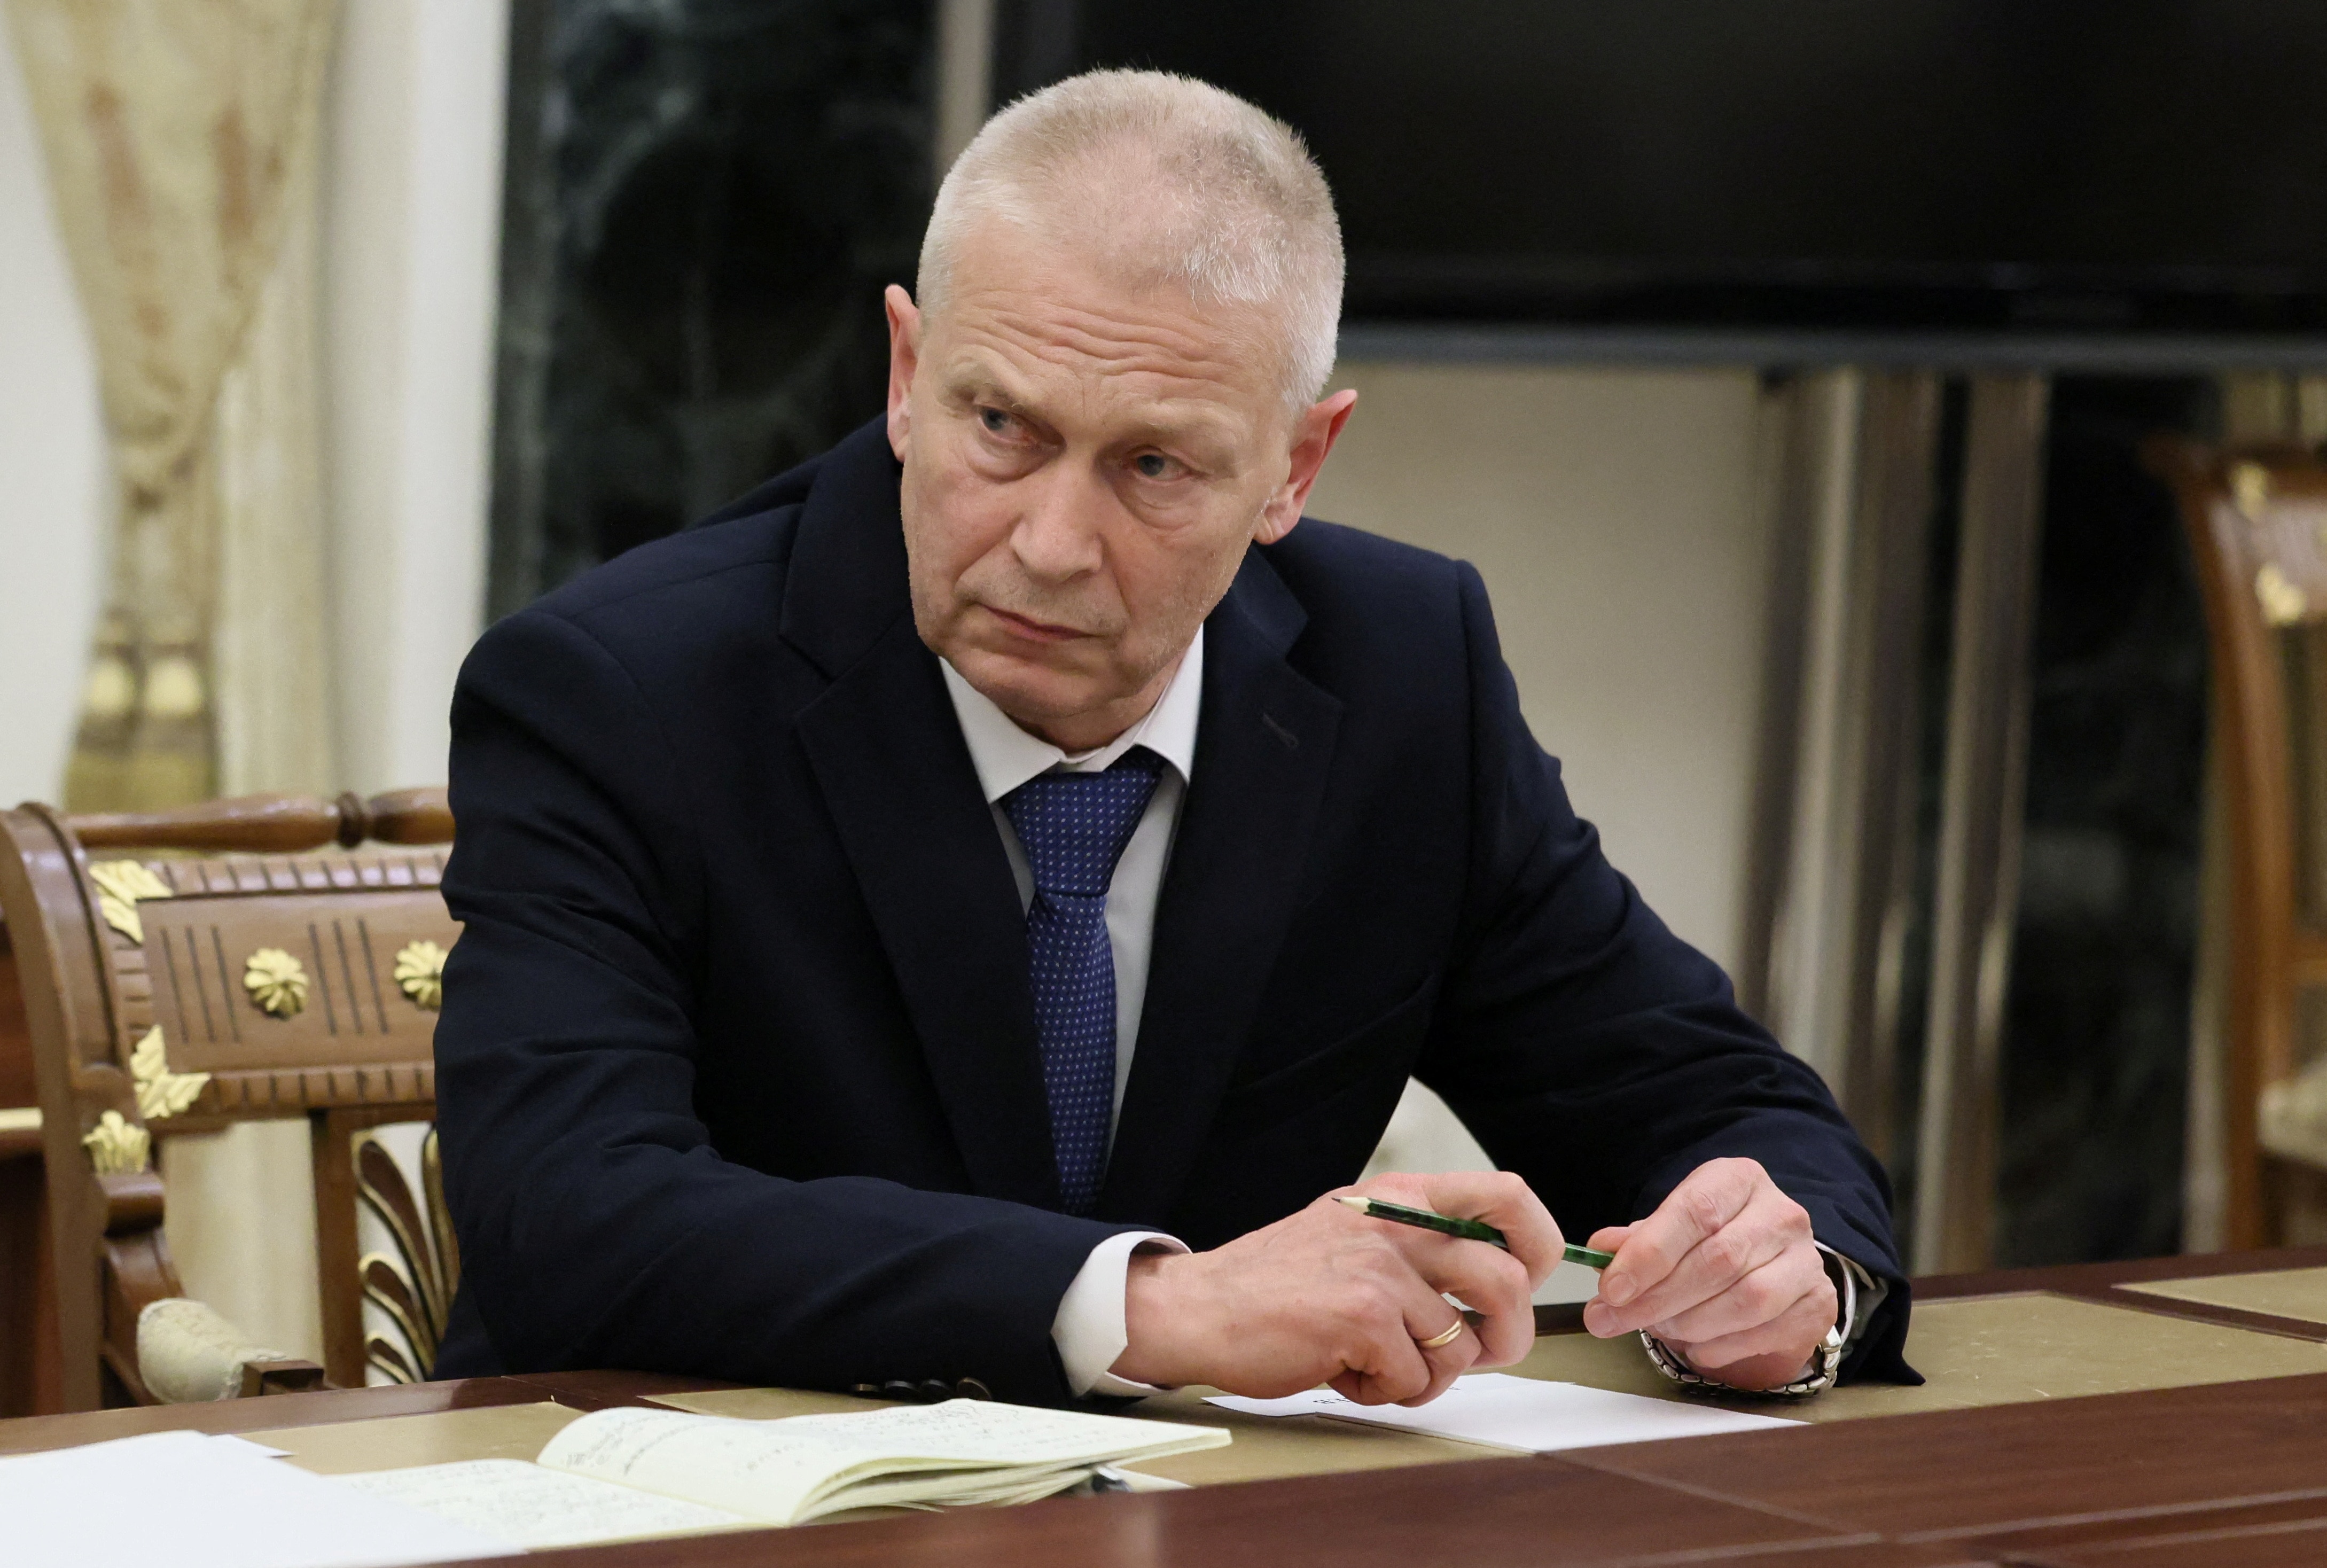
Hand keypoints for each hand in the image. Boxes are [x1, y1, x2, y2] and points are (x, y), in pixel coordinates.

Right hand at [1113, 1170, 1563, 1405]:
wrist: (1198, 1307)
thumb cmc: (1277, 1281)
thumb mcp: (1354, 1230)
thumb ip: (1418, 1242)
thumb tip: (1499, 1280)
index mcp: (1400, 1197)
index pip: (1508, 1195)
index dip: (1540, 1242)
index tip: (1532, 1278)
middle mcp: (1396, 1224)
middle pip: (1507, 1283)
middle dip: (1503, 1338)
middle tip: (1468, 1355)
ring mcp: (1379, 1269)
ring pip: (1461, 1347)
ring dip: (1428, 1375)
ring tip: (1379, 1362)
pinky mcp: (1362, 1318)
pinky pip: (1416, 1380)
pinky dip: (1383, 1391)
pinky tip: (1342, 1369)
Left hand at [1579, 1157, 1835, 1391]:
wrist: (1770, 1262)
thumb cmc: (1709, 1239)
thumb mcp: (1670, 1226)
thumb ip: (1635, 1240)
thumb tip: (1599, 1251)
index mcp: (1738, 1179)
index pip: (1695, 1211)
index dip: (1649, 1254)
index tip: (1610, 1289)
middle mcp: (1781, 1214)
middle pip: (1719, 1260)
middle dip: (1657, 1298)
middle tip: (1612, 1320)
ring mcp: (1806, 1260)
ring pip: (1747, 1301)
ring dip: (1689, 1324)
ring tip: (1657, 1328)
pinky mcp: (1819, 1304)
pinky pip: (1767, 1334)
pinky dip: (1722, 1347)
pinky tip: (1697, 1345)